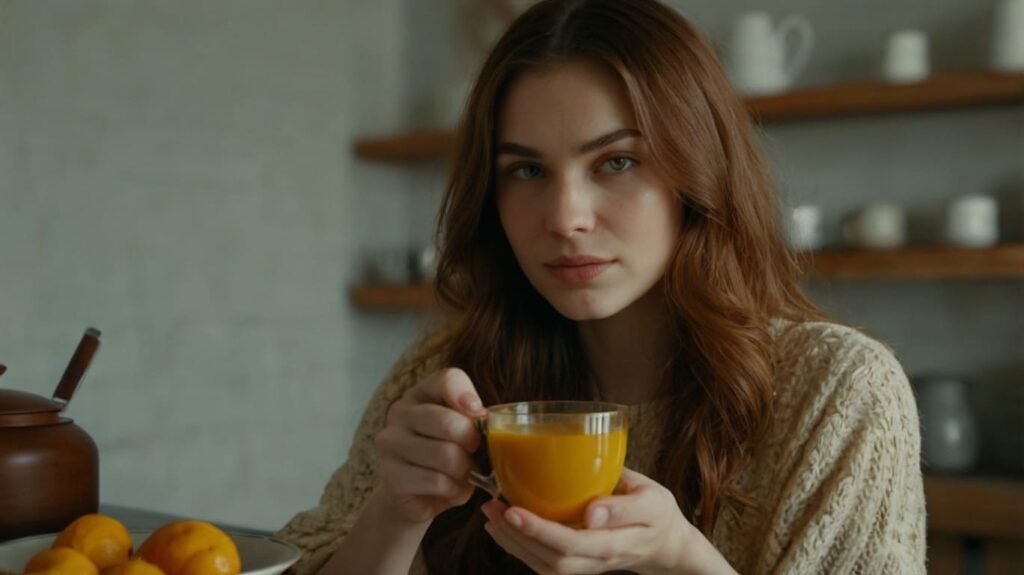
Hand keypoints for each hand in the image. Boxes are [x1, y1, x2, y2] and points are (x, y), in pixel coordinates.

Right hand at [373, 367, 486, 524]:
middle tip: (474, 454)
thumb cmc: (445, 459)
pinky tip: (450, 489)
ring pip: (446, 455)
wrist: (414, 497)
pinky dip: (454, 489)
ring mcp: (391, 444)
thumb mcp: (462, 433)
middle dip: (472, 443)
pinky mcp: (392, 477)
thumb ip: (472, 421)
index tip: (478, 414)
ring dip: (465, 471)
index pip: (447, 379)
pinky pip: (438, 481)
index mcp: (420, 394)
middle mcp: (400, 413)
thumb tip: (488, 421)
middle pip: (448, 422)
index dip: (468, 395)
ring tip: (463, 475)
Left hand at [480, 468, 735, 574]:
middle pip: (551, 560)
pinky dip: (519, 547)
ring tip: (490, 514)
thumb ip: (623, 506)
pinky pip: (544, 564)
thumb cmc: (658, 514)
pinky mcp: (578, 564)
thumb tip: (591, 511)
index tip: (513, 509)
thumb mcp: (652, 500)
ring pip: (544, 566)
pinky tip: (502, 527)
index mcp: (617, 542)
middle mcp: (598, 560)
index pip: (572, 544)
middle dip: (517, 537)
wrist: (666, 545)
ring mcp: (587, 566)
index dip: (539, 531)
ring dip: (513, 543)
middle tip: (492, 508)